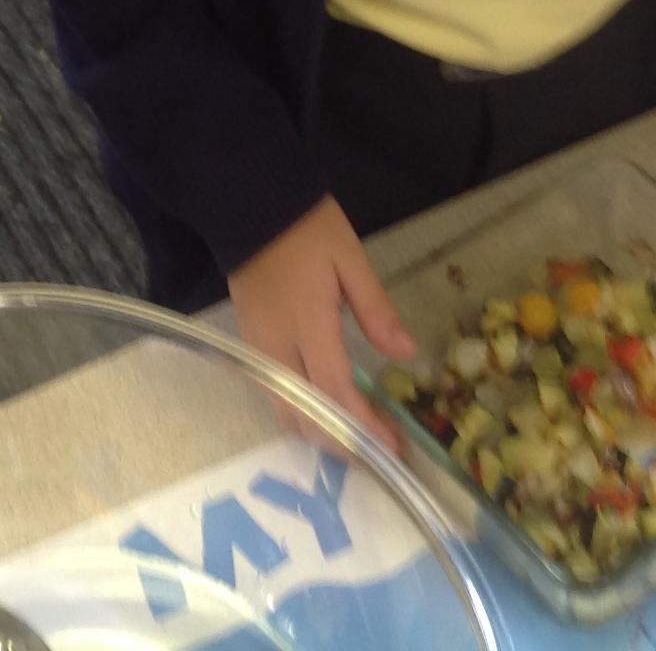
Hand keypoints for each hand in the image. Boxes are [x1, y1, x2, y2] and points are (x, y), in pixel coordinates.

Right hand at [229, 198, 415, 447]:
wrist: (248, 206)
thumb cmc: (307, 229)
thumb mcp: (351, 259)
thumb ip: (376, 310)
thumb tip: (407, 355)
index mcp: (306, 323)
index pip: (335, 391)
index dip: (364, 426)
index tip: (393, 449)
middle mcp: (276, 347)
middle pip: (306, 416)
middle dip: (343, 443)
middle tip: (381, 450)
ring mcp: (257, 350)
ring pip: (286, 414)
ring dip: (322, 434)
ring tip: (360, 438)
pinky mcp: (249, 347)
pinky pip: (275, 397)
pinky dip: (303, 416)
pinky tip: (328, 413)